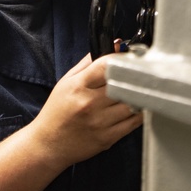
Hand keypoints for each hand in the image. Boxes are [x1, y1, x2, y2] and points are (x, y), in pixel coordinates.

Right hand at [28, 51, 142, 170]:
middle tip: (141, 73)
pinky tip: (136, 108)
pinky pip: (134, 123)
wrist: (48, 144)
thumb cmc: (57, 111)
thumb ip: (90, 62)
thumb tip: (116, 45)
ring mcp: (99, 122)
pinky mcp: (107, 138)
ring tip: (139, 91)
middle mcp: (89, 104)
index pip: (107, 66)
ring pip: (133, 103)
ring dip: (140, 95)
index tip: (131, 57)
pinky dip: (140, 113)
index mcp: (79, 86)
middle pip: (124, 84)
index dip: (124, 58)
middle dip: (135, 76)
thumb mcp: (67, 81)